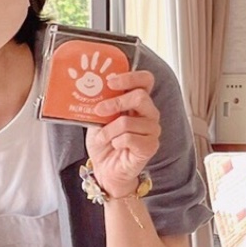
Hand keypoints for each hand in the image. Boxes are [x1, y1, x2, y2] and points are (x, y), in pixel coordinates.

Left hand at [84, 70, 160, 197]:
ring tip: (102, 137)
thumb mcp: (98, 118)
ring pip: (128, 121)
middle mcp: (149, 113)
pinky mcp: (151, 146)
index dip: (131, 77)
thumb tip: (93, 89)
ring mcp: (153, 130)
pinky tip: (115, 146)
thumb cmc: (104, 141)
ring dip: (109, 130)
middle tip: (99, 111)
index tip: (110, 82)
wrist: (105, 169)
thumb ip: (102, 103)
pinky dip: (115, 142)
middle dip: (115, 102)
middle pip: (140, 96)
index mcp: (138, 102)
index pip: (145, 80)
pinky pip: (129, 138)